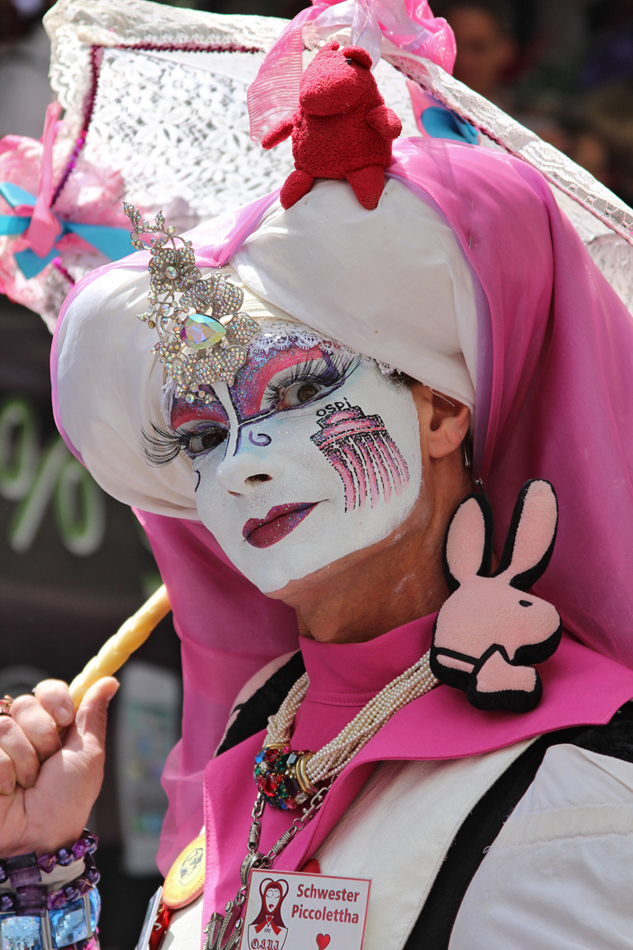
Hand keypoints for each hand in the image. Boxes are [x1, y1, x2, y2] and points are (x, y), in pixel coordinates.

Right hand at [0, 677, 118, 856]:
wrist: (37, 839)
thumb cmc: (66, 802)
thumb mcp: (87, 756)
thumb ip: (92, 716)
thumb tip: (109, 681)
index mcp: (52, 726)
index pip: (47, 690)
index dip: (55, 698)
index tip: (64, 719)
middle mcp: (23, 732)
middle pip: (25, 703)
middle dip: (42, 736)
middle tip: (47, 763)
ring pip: (5, 725)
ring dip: (24, 760)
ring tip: (28, 784)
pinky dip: (5, 774)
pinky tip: (9, 791)